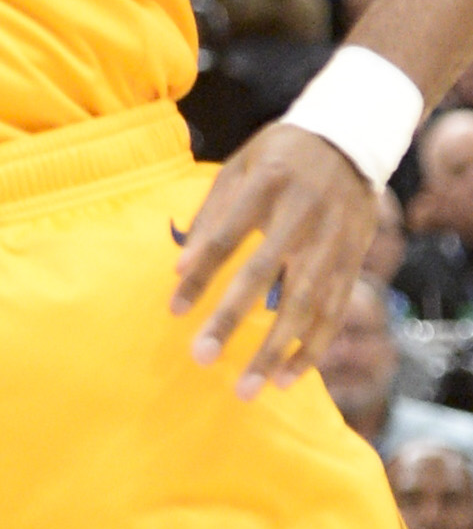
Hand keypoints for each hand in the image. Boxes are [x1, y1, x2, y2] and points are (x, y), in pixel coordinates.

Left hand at [171, 124, 376, 398]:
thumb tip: (181, 268)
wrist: (350, 141)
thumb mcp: (240, 166)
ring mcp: (332, 240)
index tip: (173, 311)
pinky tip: (288, 377)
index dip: (199, 275)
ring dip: (276, 350)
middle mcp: (301, 214)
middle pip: (263, 275)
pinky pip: (334, 313)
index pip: (224, 236)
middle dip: (231, 319)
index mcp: (266, 183)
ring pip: (304, 304)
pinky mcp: (354, 261)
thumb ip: (211, 213)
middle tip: (201, 358)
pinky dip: (313, 348)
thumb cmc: (280, 156)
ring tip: (248, 387)